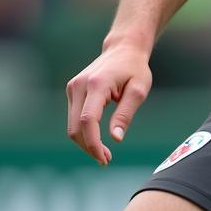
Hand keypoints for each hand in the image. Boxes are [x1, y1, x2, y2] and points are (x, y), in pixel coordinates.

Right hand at [66, 42, 152, 164]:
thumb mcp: (138, 91)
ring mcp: (73, 87)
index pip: (88, 120)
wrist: (123, 49)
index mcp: (96, 84)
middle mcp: (79, 85)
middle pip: (76, 127)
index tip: (104, 159)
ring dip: (86, 143)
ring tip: (105, 154)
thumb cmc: (135, 69)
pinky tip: (98, 140)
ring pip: (72, 126)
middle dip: (89, 147)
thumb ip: (126, 115)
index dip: (93, 143)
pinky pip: (74, 119)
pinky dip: (84, 134)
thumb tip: (115, 139)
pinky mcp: (73, 91)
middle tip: (107, 160)